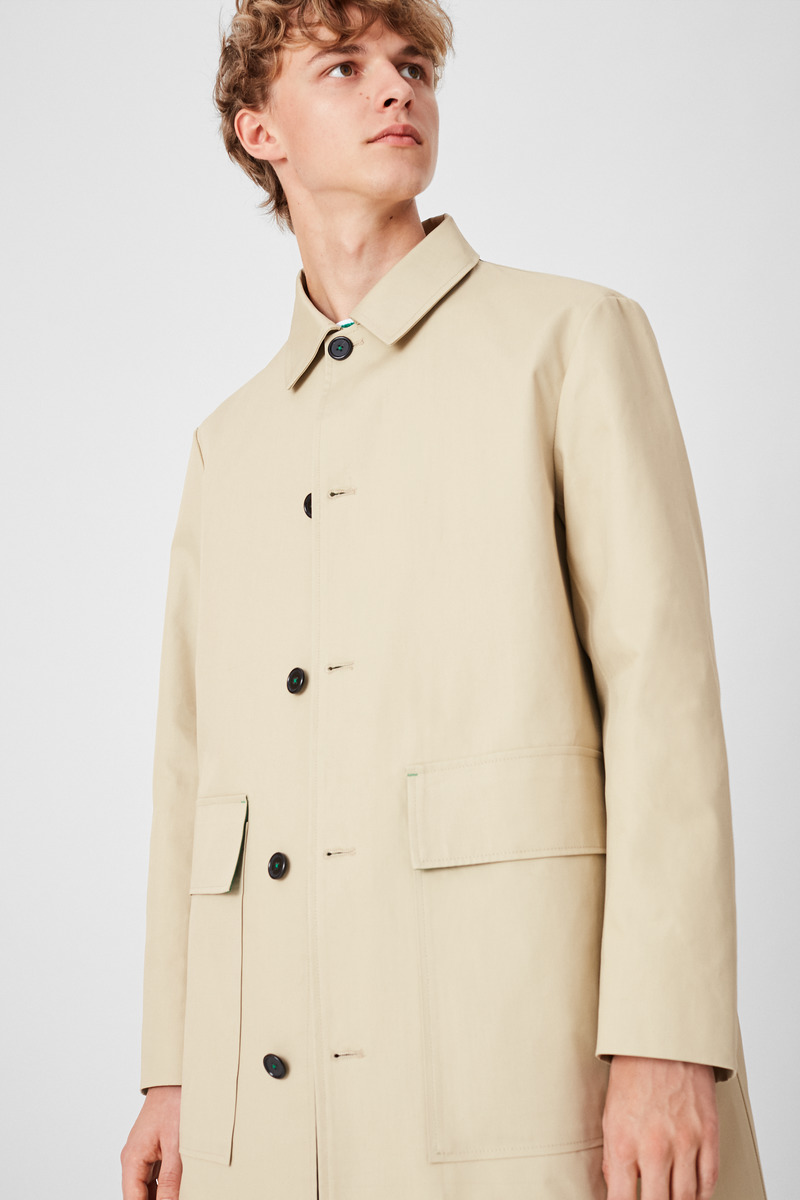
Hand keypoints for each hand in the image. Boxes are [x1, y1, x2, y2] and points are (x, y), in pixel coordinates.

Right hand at [121, 1085, 181, 1198]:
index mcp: (132, 1159)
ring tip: (179, 1192)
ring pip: (146, 1188)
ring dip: (160, 1195)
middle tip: (177, 1196)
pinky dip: (164, 1185)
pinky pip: (154, 1176)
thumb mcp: (177, 1145)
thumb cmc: (174, 1103)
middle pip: (138, 1195)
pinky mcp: (152, 1150)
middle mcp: (132, 1159)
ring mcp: (141, 1154)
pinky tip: (178, 1189)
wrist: (177, 1078)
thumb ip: (171, 1180)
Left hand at [602, 1056, 718, 1198]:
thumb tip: (617, 1187)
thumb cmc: (632, 1075)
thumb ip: (613, 1157)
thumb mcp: (610, 1115)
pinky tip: (692, 1195)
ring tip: (669, 1199)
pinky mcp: (708, 1135)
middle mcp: (655, 1147)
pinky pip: (709, 1180)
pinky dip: (702, 1195)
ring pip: (686, 1199)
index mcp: (624, 1142)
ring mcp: (685, 1142)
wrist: (663, 1040)